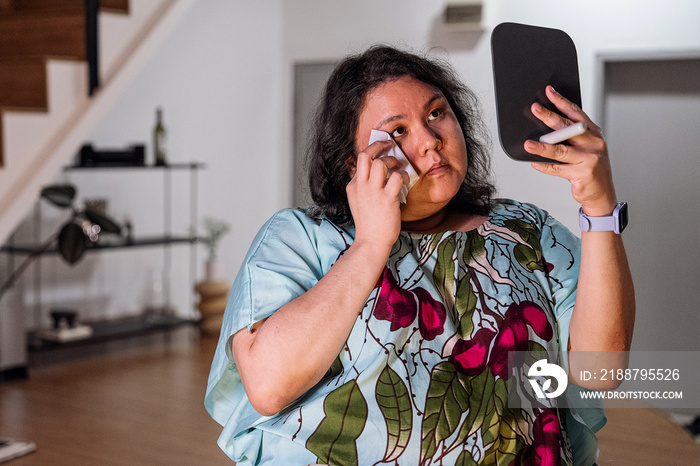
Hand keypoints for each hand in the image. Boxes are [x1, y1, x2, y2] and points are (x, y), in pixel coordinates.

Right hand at [346, 139, 407, 250]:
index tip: (381, 148)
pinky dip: (402, 175)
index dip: (372, 150)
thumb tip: (380, 170)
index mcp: (353, 186)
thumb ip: (365, 186)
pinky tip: (403, 181)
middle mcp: (360, 186)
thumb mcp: (359, 201)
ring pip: (381, 163)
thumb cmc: (369, 223)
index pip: (359, 160)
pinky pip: (396, 177)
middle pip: (366, 155)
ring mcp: (373, 192)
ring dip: (392, 161)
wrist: (371, 242)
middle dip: (379, 145)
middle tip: (389, 145)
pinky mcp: (387, 199)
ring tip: (397, 167)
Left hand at [524, 86, 617, 215]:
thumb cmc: (590, 167)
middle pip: (567, 127)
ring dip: (542, 147)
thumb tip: (546, 127)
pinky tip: (534, 163)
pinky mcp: (583, 174)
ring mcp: (589, 158)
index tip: (549, 91)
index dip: (561, 101)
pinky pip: (558, 169)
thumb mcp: (585, 147)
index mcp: (593, 133)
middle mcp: (593, 143)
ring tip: (528, 145)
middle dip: (549, 117)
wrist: (602, 192)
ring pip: (561, 150)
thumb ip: (570, 137)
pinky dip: (545, 166)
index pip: (575, 112)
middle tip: (535, 109)